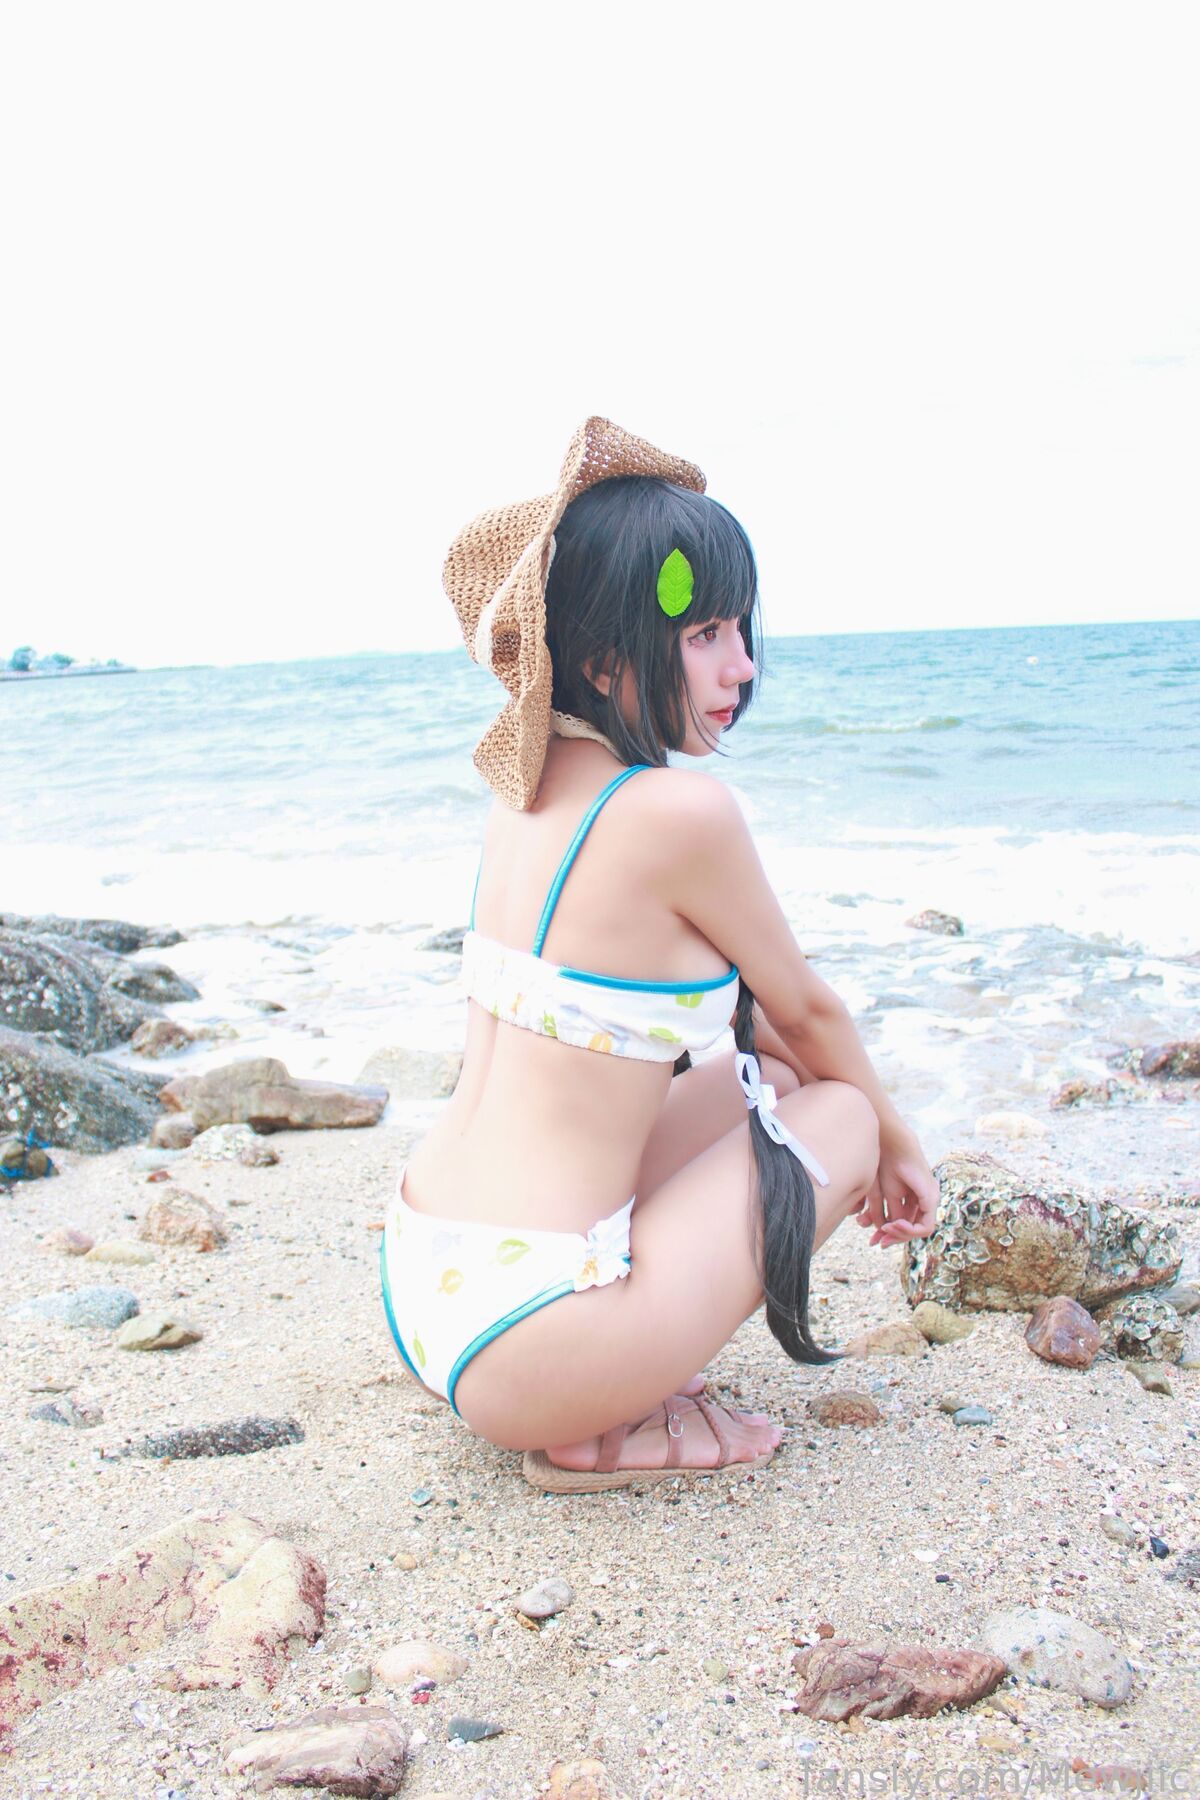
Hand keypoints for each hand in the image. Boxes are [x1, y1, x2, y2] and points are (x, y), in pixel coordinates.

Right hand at [850, 1133, 939, 1247]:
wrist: (889, 1146)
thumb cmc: (883, 1164)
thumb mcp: (882, 1195)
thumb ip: (882, 1213)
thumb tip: (879, 1231)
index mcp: (912, 1198)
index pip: (904, 1224)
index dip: (889, 1234)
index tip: (873, 1239)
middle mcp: (923, 1200)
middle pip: (911, 1229)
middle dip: (893, 1238)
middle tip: (877, 1242)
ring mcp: (930, 1199)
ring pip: (919, 1231)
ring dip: (900, 1235)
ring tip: (885, 1230)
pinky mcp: (931, 1198)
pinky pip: (926, 1226)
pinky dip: (910, 1230)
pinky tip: (895, 1224)